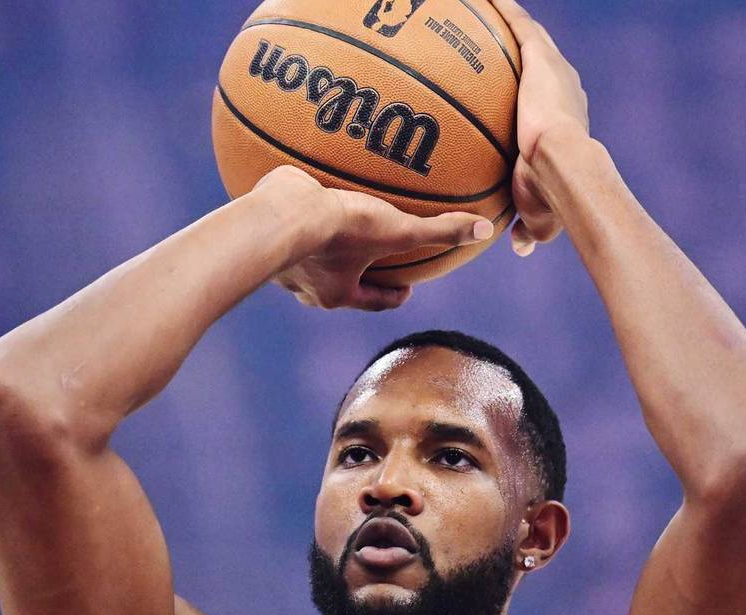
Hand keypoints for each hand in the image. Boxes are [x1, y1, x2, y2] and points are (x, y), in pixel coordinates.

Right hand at [255, 166, 493, 311]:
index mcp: (336, 293)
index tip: (406, 288)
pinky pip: (278, 219)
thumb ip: (439, 231)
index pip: (373, 301)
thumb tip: (484, 230)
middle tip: (369, 252)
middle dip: (353, 269)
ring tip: (328, 219)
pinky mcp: (261, 229)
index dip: (392, 295)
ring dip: (317, 242)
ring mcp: (280, 259)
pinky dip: (290, 209)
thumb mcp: (397, 231)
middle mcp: (306, 283)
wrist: (277, 217)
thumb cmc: (339, 231)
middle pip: (337, 280)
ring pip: (304, 254)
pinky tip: (297, 183)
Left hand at [489, 0, 589, 256]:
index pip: (547, 104)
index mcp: (566, 122)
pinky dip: (503, 12)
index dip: (535, 99)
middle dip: (524, 57)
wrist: (562, 167)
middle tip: (499, 53)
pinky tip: (486, 0)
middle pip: (541, 66)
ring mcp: (554, 71)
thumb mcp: (537, 214)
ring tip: (486, 12)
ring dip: (510, 26)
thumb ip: (528, 228)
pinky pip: (518, 26)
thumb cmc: (553, 194)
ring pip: (529, 40)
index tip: (519, 99)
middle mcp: (566, 90)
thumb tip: (520, 248)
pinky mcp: (541, 57)